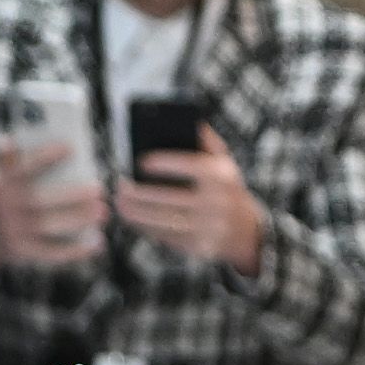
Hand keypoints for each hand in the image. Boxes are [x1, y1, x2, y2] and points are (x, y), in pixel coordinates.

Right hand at [0, 133, 105, 276]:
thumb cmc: (1, 202)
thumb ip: (6, 161)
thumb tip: (6, 139)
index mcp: (1, 186)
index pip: (23, 168)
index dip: (45, 156)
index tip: (72, 147)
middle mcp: (5, 209)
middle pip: (41, 201)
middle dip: (72, 195)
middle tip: (100, 189)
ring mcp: (13, 232)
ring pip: (48, 226)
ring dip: (78, 220)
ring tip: (103, 212)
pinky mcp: (21, 253)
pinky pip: (51, 253)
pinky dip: (75, 250)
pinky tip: (96, 244)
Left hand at [111, 127, 267, 273]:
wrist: (246, 229)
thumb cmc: (224, 188)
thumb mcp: (223, 162)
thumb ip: (204, 141)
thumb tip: (184, 118)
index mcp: (222, 176)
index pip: (190, 165)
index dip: (164, 163)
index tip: (140, 161)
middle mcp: (217, 201)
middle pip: (170, 197)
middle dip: (140, 193)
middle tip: (120, 187)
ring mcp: (209, 227)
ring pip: (163, 220)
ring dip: (136, 213)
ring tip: (119, 204)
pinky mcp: (199, 246)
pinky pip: (166, 237)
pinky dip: (145, 228)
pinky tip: (132, 219)